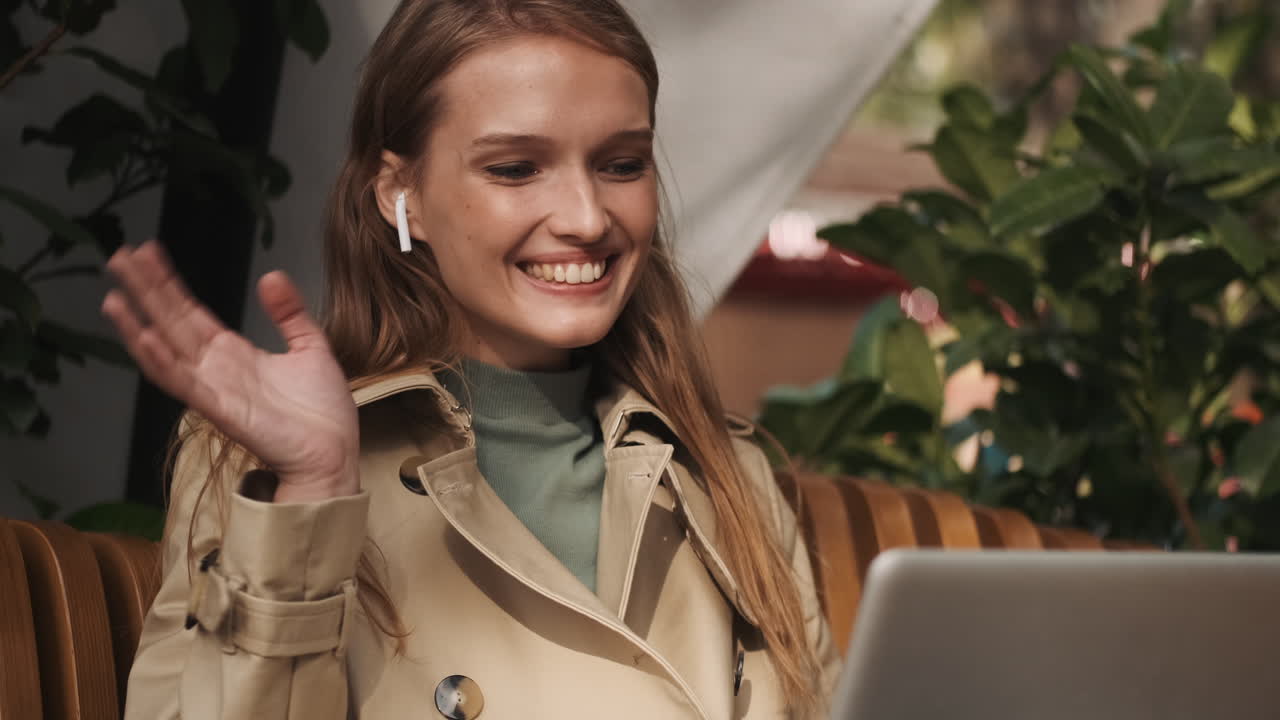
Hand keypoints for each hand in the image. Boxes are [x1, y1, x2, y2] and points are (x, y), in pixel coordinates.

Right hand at [102, 241, 359, 499]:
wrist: (334, 454)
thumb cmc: (322, 412)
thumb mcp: (310, 347)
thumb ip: (289, 313)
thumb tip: (271, 276)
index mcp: (234, 354)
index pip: (191, 312)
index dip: (169, 284)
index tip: (149, 252)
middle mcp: (216, 370)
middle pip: (171, 323)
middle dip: (145, 291)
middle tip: (119, 257)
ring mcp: (215, 390)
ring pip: (166, 353)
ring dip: (138, 327)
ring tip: (115, 298)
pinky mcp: (222, 410)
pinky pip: (184, 384)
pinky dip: (163, 362)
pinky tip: (146, 338)